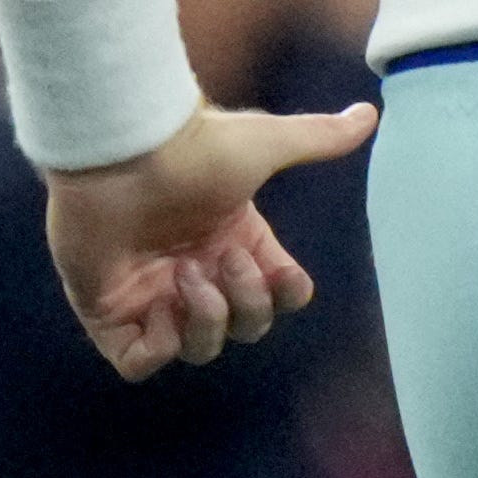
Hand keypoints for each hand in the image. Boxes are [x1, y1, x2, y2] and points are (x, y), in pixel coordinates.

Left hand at [42, 97, 380, 379]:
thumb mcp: (265, 143)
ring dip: (205, 320)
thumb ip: (318, 137)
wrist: (122, 149)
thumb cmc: (190, 146)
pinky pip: (138, 364)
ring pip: (199, 350)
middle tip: (222, 259)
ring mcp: (152, 296)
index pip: (278, 295)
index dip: (286, 294)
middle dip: (246, 302)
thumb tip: (369, 113)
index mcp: (235, 241)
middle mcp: (198, 272)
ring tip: (184, 274)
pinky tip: (160, 307)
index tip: (284, 271)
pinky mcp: (108, 312)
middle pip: (246, 327)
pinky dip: (157, 349)